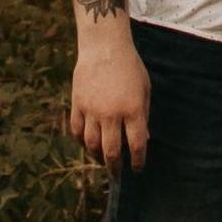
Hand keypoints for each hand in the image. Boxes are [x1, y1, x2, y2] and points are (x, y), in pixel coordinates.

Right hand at [68, 22, 150, 171]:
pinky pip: (77, 130)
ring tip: (102, 159)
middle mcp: (112, 113)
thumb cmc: (130, 67)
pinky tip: (87, 143)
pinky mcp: (77, 104)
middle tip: (117, 174)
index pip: (136, 145)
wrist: (104, 46)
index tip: (138, 168)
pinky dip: (81, 141)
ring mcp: (92, 110)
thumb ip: (143, 115)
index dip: (138, 161)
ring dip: (97, 156)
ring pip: (91, 144)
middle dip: (115, 167)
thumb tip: (144, 139)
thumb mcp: (144, 89)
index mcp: (133, 110)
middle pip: (111, 151)